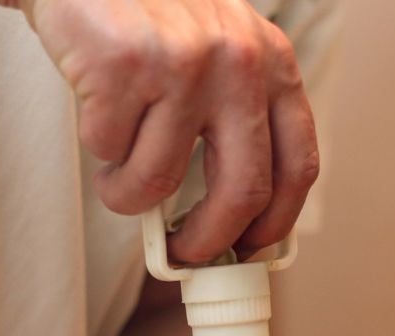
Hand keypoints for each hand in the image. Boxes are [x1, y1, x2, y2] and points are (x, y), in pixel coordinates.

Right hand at [4, 0, 318, 262]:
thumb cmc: (151, 18)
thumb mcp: (220, 54)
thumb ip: (238, 120)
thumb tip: (237, 223)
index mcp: (273, 64)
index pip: (298, 167)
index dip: (276, 223)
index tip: (250, 250)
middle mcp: (238, 62)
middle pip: (241, 192)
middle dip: (208, 240)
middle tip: (185, 253)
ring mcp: (183, 62)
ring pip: (158, 180)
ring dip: (129, 195)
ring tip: (116, 175)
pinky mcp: (125, 63)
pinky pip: (110, 150)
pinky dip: (99, 150)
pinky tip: (96, 116)